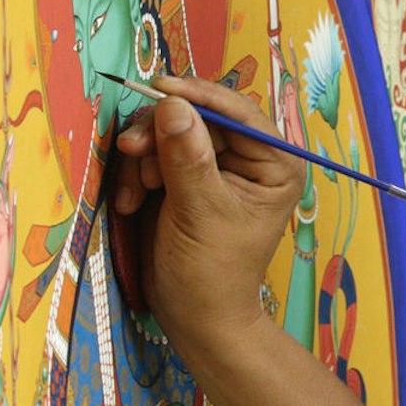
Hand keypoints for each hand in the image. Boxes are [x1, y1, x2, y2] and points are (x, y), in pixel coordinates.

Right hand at [110, 76, 303, 359]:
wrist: (194, 317)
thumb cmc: (212, 272)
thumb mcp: (200, 213)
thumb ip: (187, 159)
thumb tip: (172, 105)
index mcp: (276, 163)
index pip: (239, 113)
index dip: (199, 96)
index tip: (161, 88)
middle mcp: (249, 158)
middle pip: (198, 116)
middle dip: (160, 134)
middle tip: (130, 149)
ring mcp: (214, 166)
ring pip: (170, 131)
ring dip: (143, 158)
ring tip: (135, 195)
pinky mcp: (183, 177)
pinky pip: (153, 154)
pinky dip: (136, 174)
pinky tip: (132, 203)